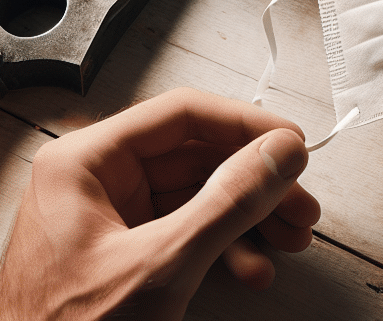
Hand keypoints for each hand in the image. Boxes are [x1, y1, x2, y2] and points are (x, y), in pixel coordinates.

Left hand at [0, 87, 319, 319]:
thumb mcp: (162, 266)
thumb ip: (226, 203)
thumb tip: (277, 153)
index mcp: (83, 161)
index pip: (180, 115)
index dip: (244, 125)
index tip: (290, 143)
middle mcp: (93, 179)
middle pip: (193, 156)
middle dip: (252, 182)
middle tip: (298, 201)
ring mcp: (105, 219)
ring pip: (194, 196)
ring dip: (246, 217)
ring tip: (290, 238)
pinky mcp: (118, 255)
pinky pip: (180, 232)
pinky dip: (220, 246)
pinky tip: (251, 267)